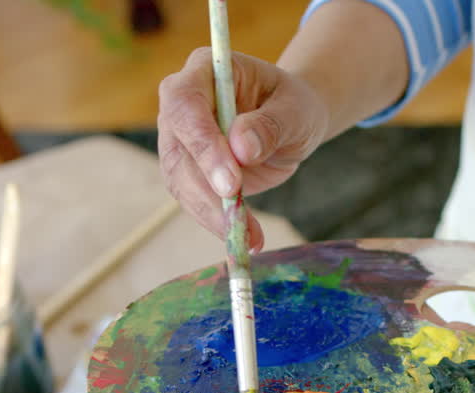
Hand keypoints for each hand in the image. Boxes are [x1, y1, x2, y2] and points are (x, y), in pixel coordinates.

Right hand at [157, 47, 329, 250]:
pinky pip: (194, 201)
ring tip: (247, 238)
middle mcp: (181, 104)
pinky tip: (245, 239)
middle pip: (178, 150)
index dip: (203, 144)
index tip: (231, 182)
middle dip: (206, 190)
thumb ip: (271, 124)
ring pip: (181, 183)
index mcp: (204, 71)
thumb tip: (242, 148)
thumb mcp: (296, 109)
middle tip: (238, 221)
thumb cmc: (292, 105)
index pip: (185, 104)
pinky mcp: (187, 172)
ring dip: (212, 215)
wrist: (290, 122)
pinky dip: (217, 223)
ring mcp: (179, 140)